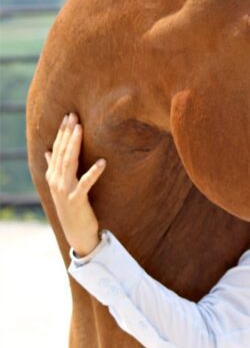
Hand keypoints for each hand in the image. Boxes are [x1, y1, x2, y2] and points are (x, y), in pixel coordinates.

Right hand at [45, 113, 105, 256]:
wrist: (76, 232)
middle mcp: (55, 181)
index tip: (68, 116)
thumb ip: (55, 167)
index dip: (62, 133)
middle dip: (67, 133)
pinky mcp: (77, 200)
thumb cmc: (72, 206)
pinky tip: (103, 162)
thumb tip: (48, 151)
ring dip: (74, 145)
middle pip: (61, 152)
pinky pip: (86, 184)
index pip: (56, 149)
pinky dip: (94, 172)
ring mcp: (64, 191)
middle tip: (73, 116)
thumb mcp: (62, 185)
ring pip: (69, 163)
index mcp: (52, 176)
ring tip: (81, 129)